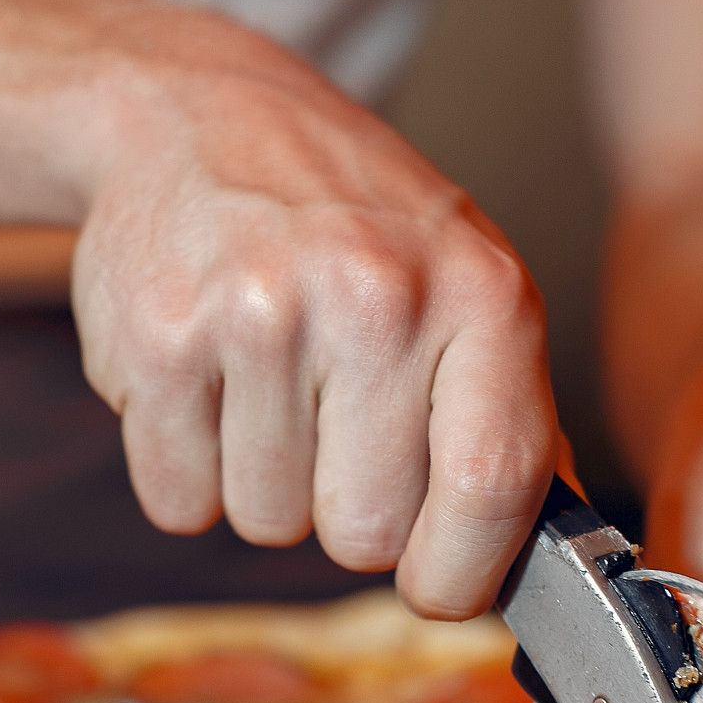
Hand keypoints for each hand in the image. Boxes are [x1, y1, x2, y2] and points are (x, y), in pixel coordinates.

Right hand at [70, 23, 557, 618]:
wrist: (199, 118)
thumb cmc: (351, 220)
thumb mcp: (468, 283)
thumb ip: (509, 417)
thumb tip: (543, 560)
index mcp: (481, 291)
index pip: (491, 487)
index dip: (461, 571)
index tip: (438, 584)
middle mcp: (376, 296)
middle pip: (366, 534)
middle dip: (347, 511)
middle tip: (331, 423)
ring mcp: (260, 316)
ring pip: (268, 525)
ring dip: (263, 484)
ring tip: (265, 382)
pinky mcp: (159, 342)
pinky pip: (180, 503)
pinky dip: (187, 470)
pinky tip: (205, 382)